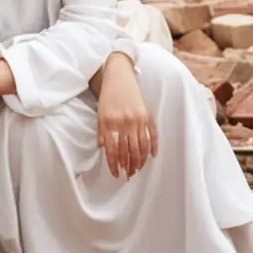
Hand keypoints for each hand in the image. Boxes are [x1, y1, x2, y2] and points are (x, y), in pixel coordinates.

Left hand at [96, 55, 156, 177]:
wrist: (119, 77)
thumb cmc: (108, 96)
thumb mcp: (100, 113)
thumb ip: (102, 132)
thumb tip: (103, 148)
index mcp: (110, 123)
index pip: (113, 150)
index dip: (114, 164)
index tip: (115, 174)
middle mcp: (124, 122)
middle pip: (128, 151)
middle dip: (128, 166)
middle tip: (128, 175)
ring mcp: (137, 119)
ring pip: (140, 146)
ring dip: (139, 160)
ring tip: (137, 169)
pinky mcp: (146, 115)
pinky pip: (152, 134)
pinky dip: (153, 146)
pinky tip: (151, 156)